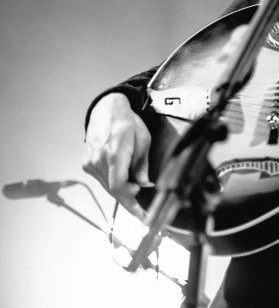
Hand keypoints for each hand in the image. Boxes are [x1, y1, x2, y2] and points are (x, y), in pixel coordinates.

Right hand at [83, 93, 151, 218]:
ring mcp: (90, 163)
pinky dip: (114, 183)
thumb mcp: (143, 141)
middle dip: (130, 198)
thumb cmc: (128, 124)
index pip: (118, 187)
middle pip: (113, 190)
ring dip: (122, 191)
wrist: (106, 111)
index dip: (130, 203)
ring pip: (107, 187)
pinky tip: (124, 178)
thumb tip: (144, 185)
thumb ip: (142, 165)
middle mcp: (98, 161)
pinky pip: (102, 180)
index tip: (141, 215)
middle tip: (144, 205)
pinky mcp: (86, 164)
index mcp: (114, 154)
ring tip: (136, 186)